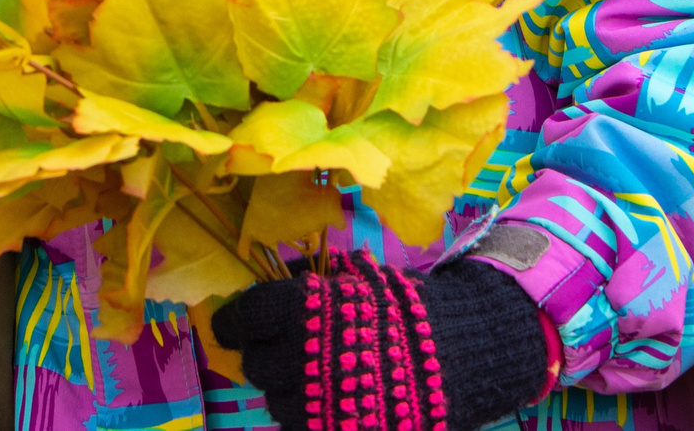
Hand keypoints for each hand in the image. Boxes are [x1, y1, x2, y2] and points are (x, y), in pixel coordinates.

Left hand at [210, 256, 550, 430]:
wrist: (464, 352)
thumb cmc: (406, 307)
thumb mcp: (355, 278)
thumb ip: (306, 280)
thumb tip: (265, 283)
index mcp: (305, 309)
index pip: (246, 316)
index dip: (232, 320)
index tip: (229, 325)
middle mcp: (305, 355)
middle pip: (257, 364)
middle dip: (264, 355)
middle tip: (280, 350)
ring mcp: (321, 402)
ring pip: (277, 403)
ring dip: (287, 390)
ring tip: (314, 378)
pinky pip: (302, 429)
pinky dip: (308, 417)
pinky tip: (326, 401)